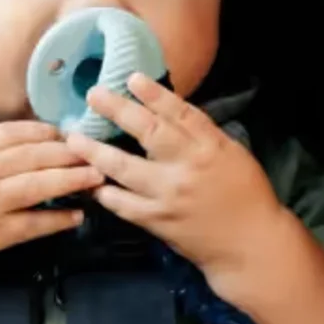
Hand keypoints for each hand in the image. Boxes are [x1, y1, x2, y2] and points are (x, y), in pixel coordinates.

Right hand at [0, 120, 102, 272]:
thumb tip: (15, 139)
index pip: (15, 133)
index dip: (45, 130)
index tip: (66, 130)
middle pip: (35, 156)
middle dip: (70, 151)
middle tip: (95, 148)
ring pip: (40, 186)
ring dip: (72, 180)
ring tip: (97, 176)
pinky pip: (34, 225)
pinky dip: (58, 220)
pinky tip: (77, 216)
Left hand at [66, 73, 287, 278]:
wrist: (249, 245)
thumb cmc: (246, 195)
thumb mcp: (233, 155)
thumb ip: (202, 136)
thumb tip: (168, 112)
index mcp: (210, 147)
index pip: (179, 113)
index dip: (154, 94)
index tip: (132, 78)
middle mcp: (187, 167)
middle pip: (148, 132)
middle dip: (118, 110)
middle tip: (93, 95)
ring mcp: (169, 196)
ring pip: (125, 169)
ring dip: (96, 152)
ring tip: (74, 140)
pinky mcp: (157, 221)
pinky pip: (123, 205)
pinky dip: (105, 193)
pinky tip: (90, 183)